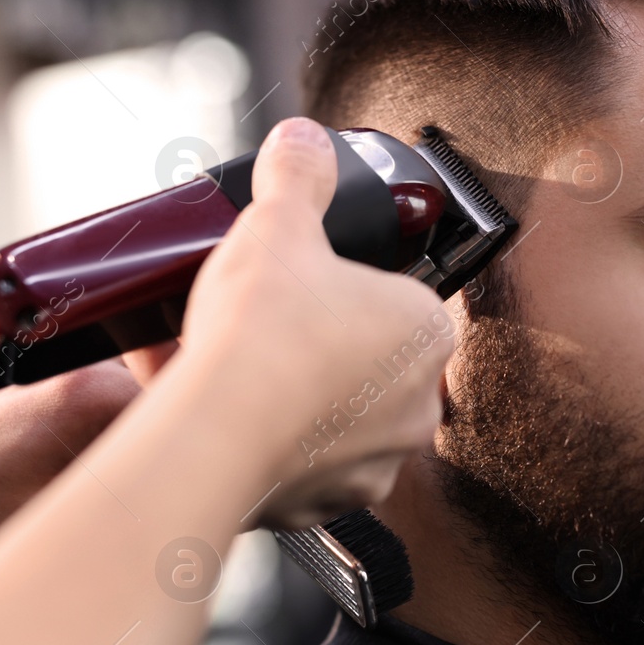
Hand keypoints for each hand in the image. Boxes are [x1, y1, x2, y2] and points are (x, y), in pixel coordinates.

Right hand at [160, 118, 452, 528]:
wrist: (217, 431)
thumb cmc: (264, 332)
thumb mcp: (278, 224)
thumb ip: (297, 176)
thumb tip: (303, 140)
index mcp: (426, 332)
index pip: (402, 296)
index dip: (348, 283)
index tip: (306, 281)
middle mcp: (417, 405)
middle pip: (365, 359)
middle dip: (316, 341)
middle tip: (264, 322)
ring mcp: (377, 462)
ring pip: (333, 417)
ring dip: (293, 396)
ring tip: (234, 368)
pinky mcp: (327, 504)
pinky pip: (299, 464)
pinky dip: (266, 443)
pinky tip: (223, 415)